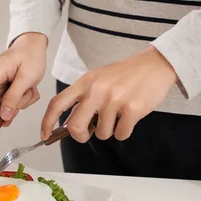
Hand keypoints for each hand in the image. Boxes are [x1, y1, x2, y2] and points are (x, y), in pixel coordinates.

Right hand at [0, 32, 47, 134]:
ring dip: (19, 101)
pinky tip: (26, 88)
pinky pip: (7, 101)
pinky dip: (19, 99)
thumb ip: (14, 97)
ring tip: (29, 88)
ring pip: (3, 105)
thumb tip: (4, 115)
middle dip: (11, 106)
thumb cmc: (30, 56)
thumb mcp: (27, 78)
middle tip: (25, 97)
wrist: (32, 46)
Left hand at [41, 46, 177, 142]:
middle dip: (81, 136)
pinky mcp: (132, 109)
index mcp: (85, 82)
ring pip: (102, 134)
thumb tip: (70, 125)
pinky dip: (125, 131)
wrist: (155, 64)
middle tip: (90, 132)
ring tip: (119, 114)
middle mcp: (96, 90)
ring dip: (110, 130)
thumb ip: (83, 99)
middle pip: (75, 126)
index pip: (57, 104)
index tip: (45, 135)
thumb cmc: (126, 75)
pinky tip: (130, 116)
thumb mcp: (98, 80)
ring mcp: (114, 100)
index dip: (47, 122)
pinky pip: (121, 134)